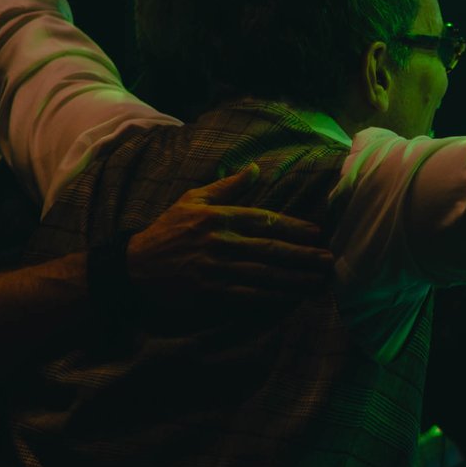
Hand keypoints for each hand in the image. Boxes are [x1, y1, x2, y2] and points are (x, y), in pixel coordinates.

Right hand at [125, 165, 334, 320]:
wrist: (136, 265)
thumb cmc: (168, 229)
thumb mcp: (193, 200)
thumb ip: (227, 187)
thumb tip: (255, 168)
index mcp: (219, 216)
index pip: (265, 220)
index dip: (294, 227)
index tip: (317, 233)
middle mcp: (221, 241)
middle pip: (271, 248)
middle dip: (303, 255)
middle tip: (329, 260)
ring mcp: (216, 268)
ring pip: (264, 274)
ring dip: (294, 279)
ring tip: (317, 281)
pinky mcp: (210, 291)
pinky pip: (248, 295)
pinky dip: (271, 297)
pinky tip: (290, 298)